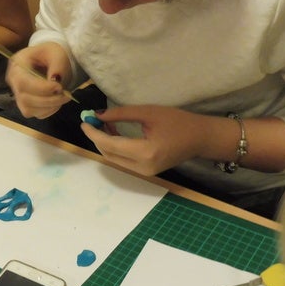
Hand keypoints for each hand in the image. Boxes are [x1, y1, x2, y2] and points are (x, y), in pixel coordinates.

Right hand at [6, 43, 71, 117]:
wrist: (50, 59)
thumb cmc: (51, 53)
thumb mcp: (56, 53)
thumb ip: (57, 65)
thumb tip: (55, 81)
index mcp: (17, 64)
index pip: (22, 82)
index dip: (40, 88)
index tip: (59, 86)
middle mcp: (14, 81)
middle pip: (24, 99)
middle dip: (48, 100)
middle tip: (66, 95)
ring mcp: (18, 95)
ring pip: (29, 110)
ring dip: (50, 107)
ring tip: (63, 97)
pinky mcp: (26, 105)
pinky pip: (36, 114)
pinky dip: (49, 111)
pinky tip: (57, 101)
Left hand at [82, 105, 210, 176]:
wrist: (200, 138)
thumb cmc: (178, 122)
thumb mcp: (149, 112)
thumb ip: (121, 114)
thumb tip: (98, 115)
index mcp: (145, 152)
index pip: (110, 144)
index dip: (94, 133)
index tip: (84, 121)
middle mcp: (143, 167)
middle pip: (108, 154)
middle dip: (97, 137)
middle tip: (92, 120)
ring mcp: (145, 173)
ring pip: (114, 159)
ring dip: (105, 142)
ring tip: (103, 123)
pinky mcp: (146, 172)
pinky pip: (123, 161)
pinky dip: (115, 147)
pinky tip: (113, 132)